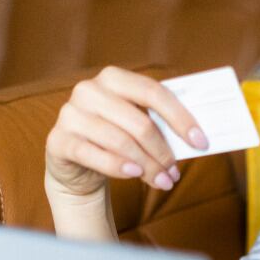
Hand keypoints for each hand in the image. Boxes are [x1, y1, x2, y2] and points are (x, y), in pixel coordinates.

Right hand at [44, 65, 207, 197]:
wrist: (77, 162)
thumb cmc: (116, 139)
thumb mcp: (138, 125)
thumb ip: (161, 124)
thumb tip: (196, 138)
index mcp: (114, 78)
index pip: (153, 92)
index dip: (180, 118)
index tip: (200, 141)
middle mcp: (89, 90)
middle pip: (139, 122)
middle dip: (163, 152)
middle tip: (176, 172)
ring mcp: (70, 114)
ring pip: (120, 142)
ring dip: (147, 166)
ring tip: (163, 182)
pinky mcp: (58, 139)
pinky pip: (93, 155)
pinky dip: (118, 167)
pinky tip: (135, 176)